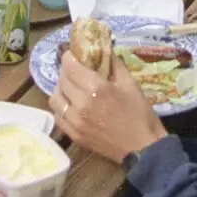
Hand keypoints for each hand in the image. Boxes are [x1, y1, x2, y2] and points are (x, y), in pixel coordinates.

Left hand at [49, 52, 166, 165]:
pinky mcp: (74, 135)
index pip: (70, 67)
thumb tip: (104, 48)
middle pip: (62, 81)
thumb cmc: (139, 113)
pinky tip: (71, 105)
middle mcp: (81, 104)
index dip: (69, 57)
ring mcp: (75, 122)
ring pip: (55, 99)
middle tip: (75, 69)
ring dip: (61, 89)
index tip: (72, 54)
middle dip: (66, 71)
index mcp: (96, 88)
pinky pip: (58, 116)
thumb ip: (114, 63)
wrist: (142, 148)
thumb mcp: (130, 83)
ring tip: (71, 88)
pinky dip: (61, 107)